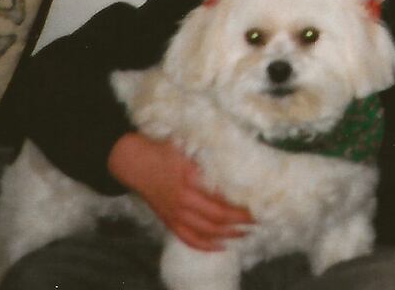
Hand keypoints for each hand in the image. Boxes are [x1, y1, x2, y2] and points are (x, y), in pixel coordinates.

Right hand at [109, 133, 250, 251]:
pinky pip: (188, 238)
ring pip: (205, 231)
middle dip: (241, 221)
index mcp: (191, 178)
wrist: (136, 163)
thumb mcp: (190, 147)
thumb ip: (212, 155)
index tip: (258, 203)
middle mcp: (184, 199)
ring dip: (228, 234)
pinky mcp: (168, 220)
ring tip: (246, 232)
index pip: (222, 198)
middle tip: (258, 219)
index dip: (241, 204)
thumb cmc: (165, 150)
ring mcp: (175, 213)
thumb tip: (240, 155)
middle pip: (218, 217)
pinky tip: (221, 246)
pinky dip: (205, 245)